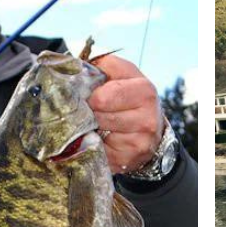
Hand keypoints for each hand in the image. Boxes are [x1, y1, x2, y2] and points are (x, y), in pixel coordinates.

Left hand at [89, 54, 162, 173]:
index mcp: (144, 92)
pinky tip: (102, 138)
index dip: (90, 97)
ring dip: (91, 129)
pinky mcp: (126, 160)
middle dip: (90, 113)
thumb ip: (103, 66)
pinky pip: (97, 151)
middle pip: (97, 117)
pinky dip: (93, 144)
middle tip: (93, 111)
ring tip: (99, 124)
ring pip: (96, 135)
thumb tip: (74, 68)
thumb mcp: (123, 73)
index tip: (91, 96)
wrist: (151, 128)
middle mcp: (146, 120)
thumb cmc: (131, 96)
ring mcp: (138, 144)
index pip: (102, 98)